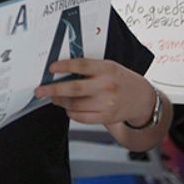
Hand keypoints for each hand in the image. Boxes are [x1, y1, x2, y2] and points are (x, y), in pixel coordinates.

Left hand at [33, 58, 155, 126]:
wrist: (143, 99)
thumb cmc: (123, 80)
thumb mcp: (110, 67)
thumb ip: (90, 68)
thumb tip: (63, 71)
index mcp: (107, 69)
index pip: (82, 65)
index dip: (64, 66)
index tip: (51, 68)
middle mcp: (107, 86)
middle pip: (74, 88)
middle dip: (53, 90)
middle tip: (40, 90)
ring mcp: (107, 103)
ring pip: (75, 104)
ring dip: (60, 102)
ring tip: (54, 98)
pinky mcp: (106, 117)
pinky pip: (81, 117)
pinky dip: (71, 113)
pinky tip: (68, 108)